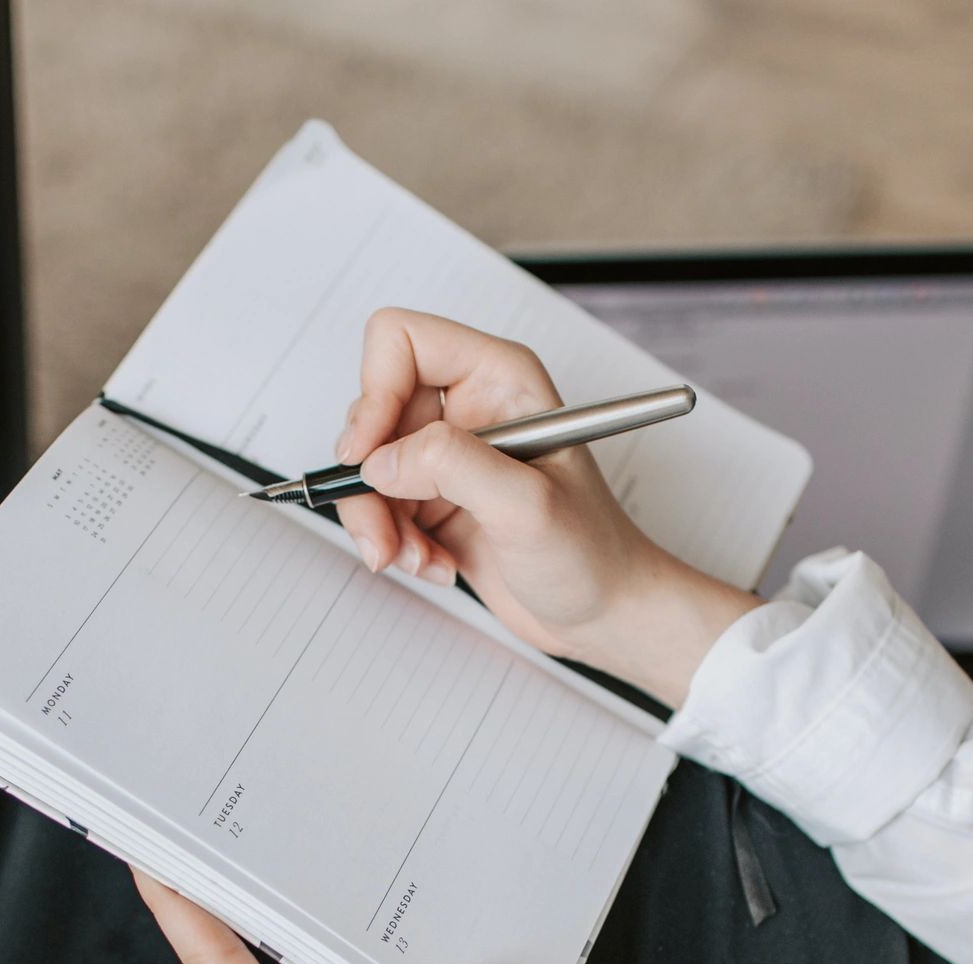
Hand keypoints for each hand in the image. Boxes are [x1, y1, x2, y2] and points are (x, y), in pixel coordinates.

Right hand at [331, 308, 761, 704]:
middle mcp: (469, 405)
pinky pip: (379, 506)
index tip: (367, 455)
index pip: (401, 341)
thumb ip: (452, 466)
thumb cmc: (593, 554)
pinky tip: (434, 564)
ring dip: (379, 521)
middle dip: (370, 479)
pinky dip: (394, 543)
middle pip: (372, 411)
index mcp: (499, 378)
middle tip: (387, 533)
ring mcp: (450, 454)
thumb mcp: (526, 506)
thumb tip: (381, 460)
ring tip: (418, 559)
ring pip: (368, 466)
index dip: (373, 393)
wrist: (605, 614)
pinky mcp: (435, 498)